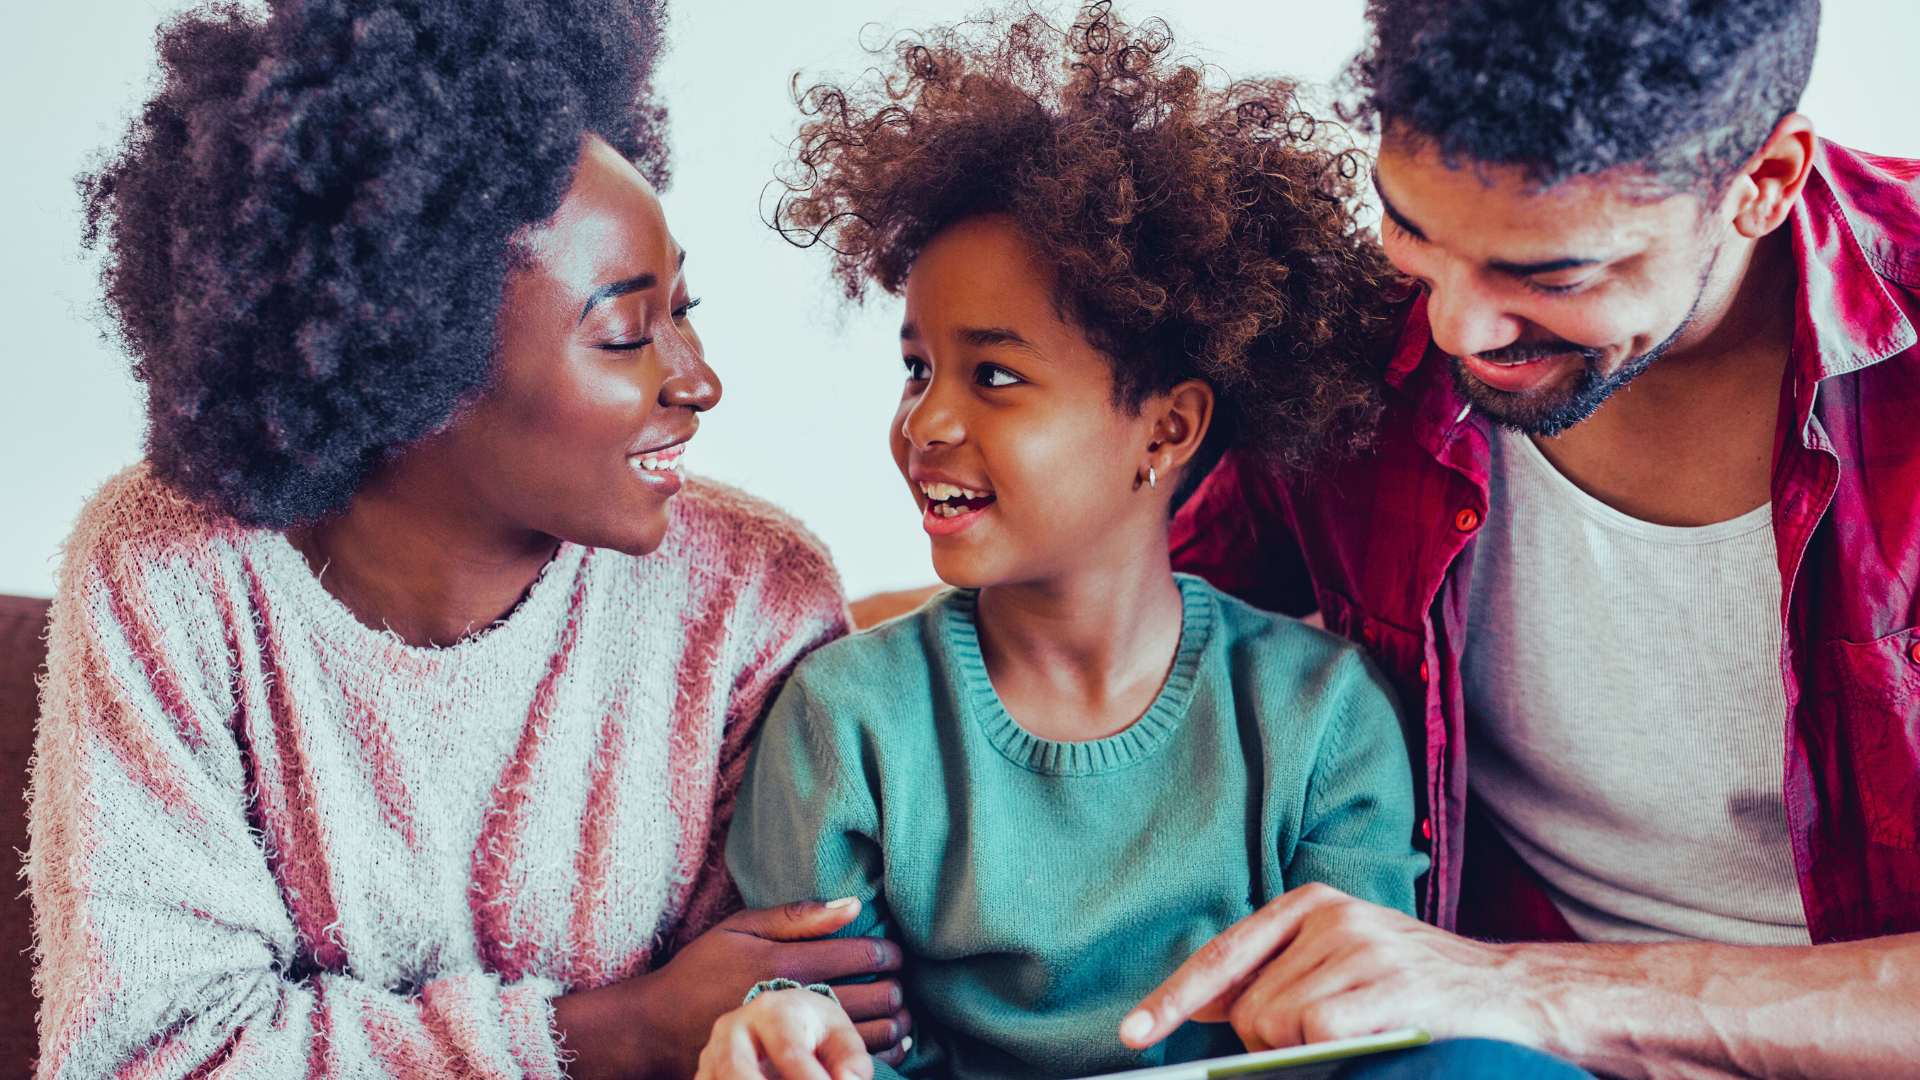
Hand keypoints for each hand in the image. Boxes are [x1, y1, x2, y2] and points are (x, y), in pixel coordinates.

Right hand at [556, 899, 911, 1079]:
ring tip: (902, 1015)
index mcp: (784, 961)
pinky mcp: (786, 1065)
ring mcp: (790, 1039)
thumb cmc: (701, 970)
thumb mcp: (740, 928)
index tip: (895, 953)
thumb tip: (854, 903)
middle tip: (901, 984)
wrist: (660, 1026)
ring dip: (893, 1024)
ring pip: (862, 1034)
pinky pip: (842, 1062)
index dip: (885, 952)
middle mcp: (792, 1001)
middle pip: (868, 996)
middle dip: (895, 989)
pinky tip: (889, 1044)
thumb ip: (797, 915)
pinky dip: (875, 1054)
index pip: (856, 953)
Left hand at [1119, 884, 1543, 1052]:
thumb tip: (1201, 1008)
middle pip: (1248, 1006)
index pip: (1223, 956)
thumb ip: (1276, 978)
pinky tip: (1374, 1039)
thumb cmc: (1419, 991)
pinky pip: (1316, 1033)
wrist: (1515, 996)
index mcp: (1310, 904)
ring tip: (1360, 1036)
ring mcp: (1360, 946)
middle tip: (1329, 1039)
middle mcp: (1330, 915)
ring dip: (1305, 1051)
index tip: (1134, 1033)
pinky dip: (1331, 1052)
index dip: (1174, 998)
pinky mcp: (1387, 982)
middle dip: (1269, 1043)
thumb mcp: (1341, 965)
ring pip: (1277, 1024)